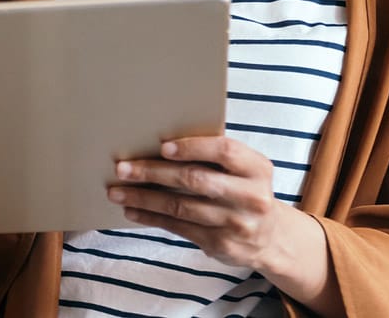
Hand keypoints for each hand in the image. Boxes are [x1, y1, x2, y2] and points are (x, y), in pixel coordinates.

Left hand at [109, 136, 282, 268]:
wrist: (271, 237)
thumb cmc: (244, 189)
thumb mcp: (243, 170)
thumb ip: (214, 156)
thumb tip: (158, 144)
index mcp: (257, 168)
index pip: (224, 151)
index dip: (192, 147)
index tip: (162, 146)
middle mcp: (252, 197)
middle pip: (195, 180)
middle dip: (153, 173)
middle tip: (122, 168)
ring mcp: (237, 224)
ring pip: (180, 207)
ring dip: (143, 199)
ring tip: (117, 192)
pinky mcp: (221, 245)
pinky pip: (178, 228)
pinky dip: (151, 218)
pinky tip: (132, 210)